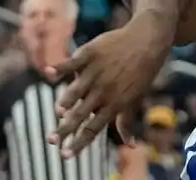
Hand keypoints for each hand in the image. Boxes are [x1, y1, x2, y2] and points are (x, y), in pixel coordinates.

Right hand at [45, 12, 174, 156]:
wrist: (147, 40)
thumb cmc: (141, 73)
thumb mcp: (135, 98)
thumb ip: (126, 122)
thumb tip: (131, 146)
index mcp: (114, 104)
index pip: (92, 128)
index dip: (78, 143)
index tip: (64, 156)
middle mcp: (104, 90)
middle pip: (81, 113)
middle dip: (66, 128)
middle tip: (50, 140)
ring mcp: (96, 72)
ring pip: (76, 90)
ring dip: (67, 100)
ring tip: (59, 110)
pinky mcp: (90, 54)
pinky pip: (72, 62)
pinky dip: (60, 67)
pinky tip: (48, 72)